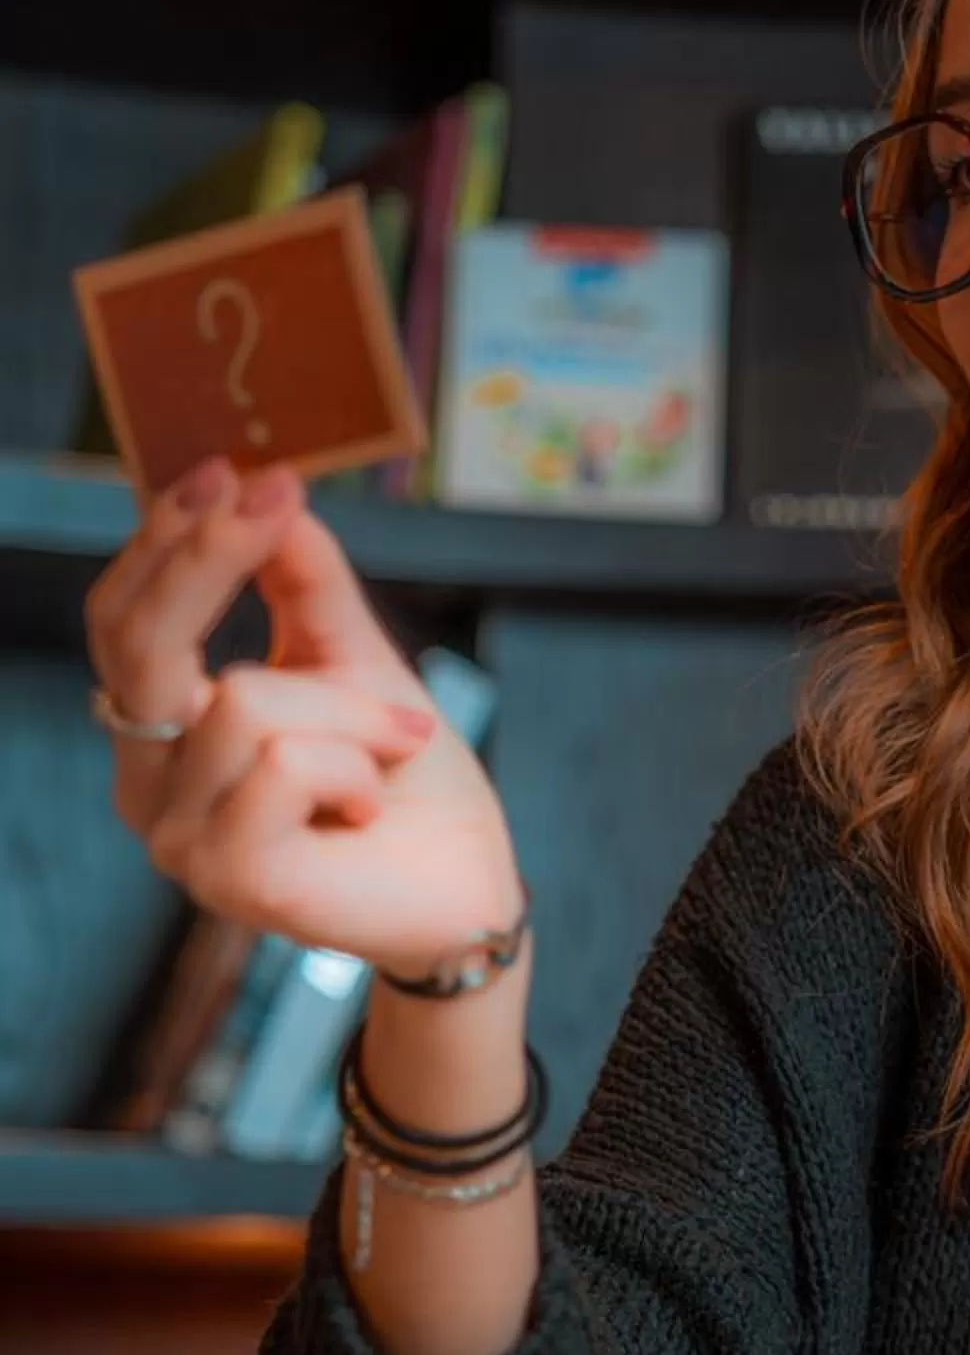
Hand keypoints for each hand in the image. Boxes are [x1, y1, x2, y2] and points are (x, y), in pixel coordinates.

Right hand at [85, 455, 523, 977]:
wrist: (463, 886)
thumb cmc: (404, 779)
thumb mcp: (352, 659)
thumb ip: (302, 582)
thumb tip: (269, 487)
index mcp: (160, 726)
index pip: (121, 618)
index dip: (166, 538)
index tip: (231, 468)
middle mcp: (146, 781)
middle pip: (136, 641)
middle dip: (209, 557)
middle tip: (278, 499)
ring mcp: (177, 836)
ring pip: (242, 702)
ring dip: (349, 712)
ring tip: (393, 748)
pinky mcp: (227, 876)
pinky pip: (283, 762)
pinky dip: (354, 765)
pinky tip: (370, 802)